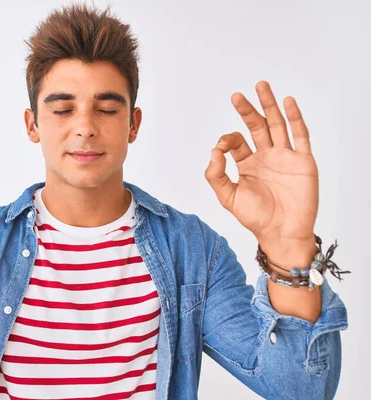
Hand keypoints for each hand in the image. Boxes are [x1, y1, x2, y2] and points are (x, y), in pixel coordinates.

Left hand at [204, 81, 317, 245]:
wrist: (282, 232)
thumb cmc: (256, 218)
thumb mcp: (228, 197)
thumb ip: (216, 175)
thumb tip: (213, 152)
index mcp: (247, 164)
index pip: (236, 142)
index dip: (227, 140)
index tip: (222, 147)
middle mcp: (266, 157)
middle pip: (257, 126)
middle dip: (247, 110)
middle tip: (237, 95)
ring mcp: (285, 157)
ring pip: (277, 125)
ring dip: (270, 105)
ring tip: (262, 86)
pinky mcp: (303, 161)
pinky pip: (300, 135)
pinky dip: (295, 118)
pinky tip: (288, 103)